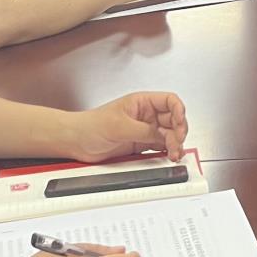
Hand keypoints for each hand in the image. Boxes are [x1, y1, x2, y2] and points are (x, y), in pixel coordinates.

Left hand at [67, 90, 189, 161]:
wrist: (76, 141)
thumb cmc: (91, 125)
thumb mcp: (120, 126)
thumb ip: (143, 130)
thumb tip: (162, 136)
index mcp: (142, 102)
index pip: (169, 101)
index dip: (179, 110)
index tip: (180, 122)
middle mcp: (146, 115)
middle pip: (173, 120)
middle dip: (178, 132)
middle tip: (177, 143)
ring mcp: (144, 130)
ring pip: (169, 135)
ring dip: (175, 144)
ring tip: (174, 153)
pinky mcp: (141, 144)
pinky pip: (160, 147)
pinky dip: (167, 152)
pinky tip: (169, 156)